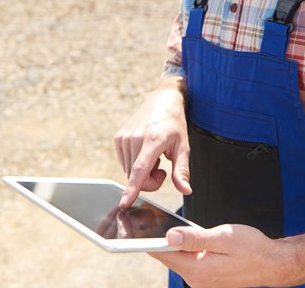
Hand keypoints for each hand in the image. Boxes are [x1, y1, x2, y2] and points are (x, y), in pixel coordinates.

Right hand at [113, 77, 191, 206]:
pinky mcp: (118, 139)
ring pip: (129, 172)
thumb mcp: (184, 147)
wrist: (162, 100)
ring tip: (154, 156)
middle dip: (150, 181)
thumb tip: (186, 190)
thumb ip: (182, 170)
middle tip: (162, 169)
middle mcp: (135, 138)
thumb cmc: (175, 124)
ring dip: (142, 172)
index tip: (124, 203)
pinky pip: (125, 164)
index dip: (133, 189)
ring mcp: (124, 138)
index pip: (140, 170)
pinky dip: (135, 164)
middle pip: (137, 177)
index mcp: (153, 140)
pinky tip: (144, 152)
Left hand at [150, 224, 296, 287]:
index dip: (148, 238)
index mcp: (198, 269)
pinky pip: (187, 262)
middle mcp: (197, 279)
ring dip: (170, 244)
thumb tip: (170, 235)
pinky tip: (182, 237)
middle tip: (144, 220)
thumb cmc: (253, 248)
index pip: (164, 253)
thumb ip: (195, 237)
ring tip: (160, 225)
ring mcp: (201, 281)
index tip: (136, 224)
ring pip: (177, 259)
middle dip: (157, 239)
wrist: (273, 264)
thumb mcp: (224, 237)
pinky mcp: (206, 277)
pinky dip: (182, 249)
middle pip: (167, 257)